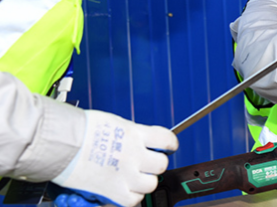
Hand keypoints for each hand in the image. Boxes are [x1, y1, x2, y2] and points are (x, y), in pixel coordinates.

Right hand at [51, 110, 177, 206]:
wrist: (60, 143)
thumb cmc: (79, 129)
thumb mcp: (114, 123)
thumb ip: (130, 134)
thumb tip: (136, 139)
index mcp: (135, 134)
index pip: (167, 140)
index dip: (170, 145)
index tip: (168, 147)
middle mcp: (135, 154)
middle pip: (161, 165)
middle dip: (154, 164)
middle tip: (144, 164)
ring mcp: (126, 174)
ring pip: (150, 184)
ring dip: (143, 182)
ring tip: (131, 178)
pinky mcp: (114, 192)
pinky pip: (133, 200)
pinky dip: (130, 197)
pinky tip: (122, 190)